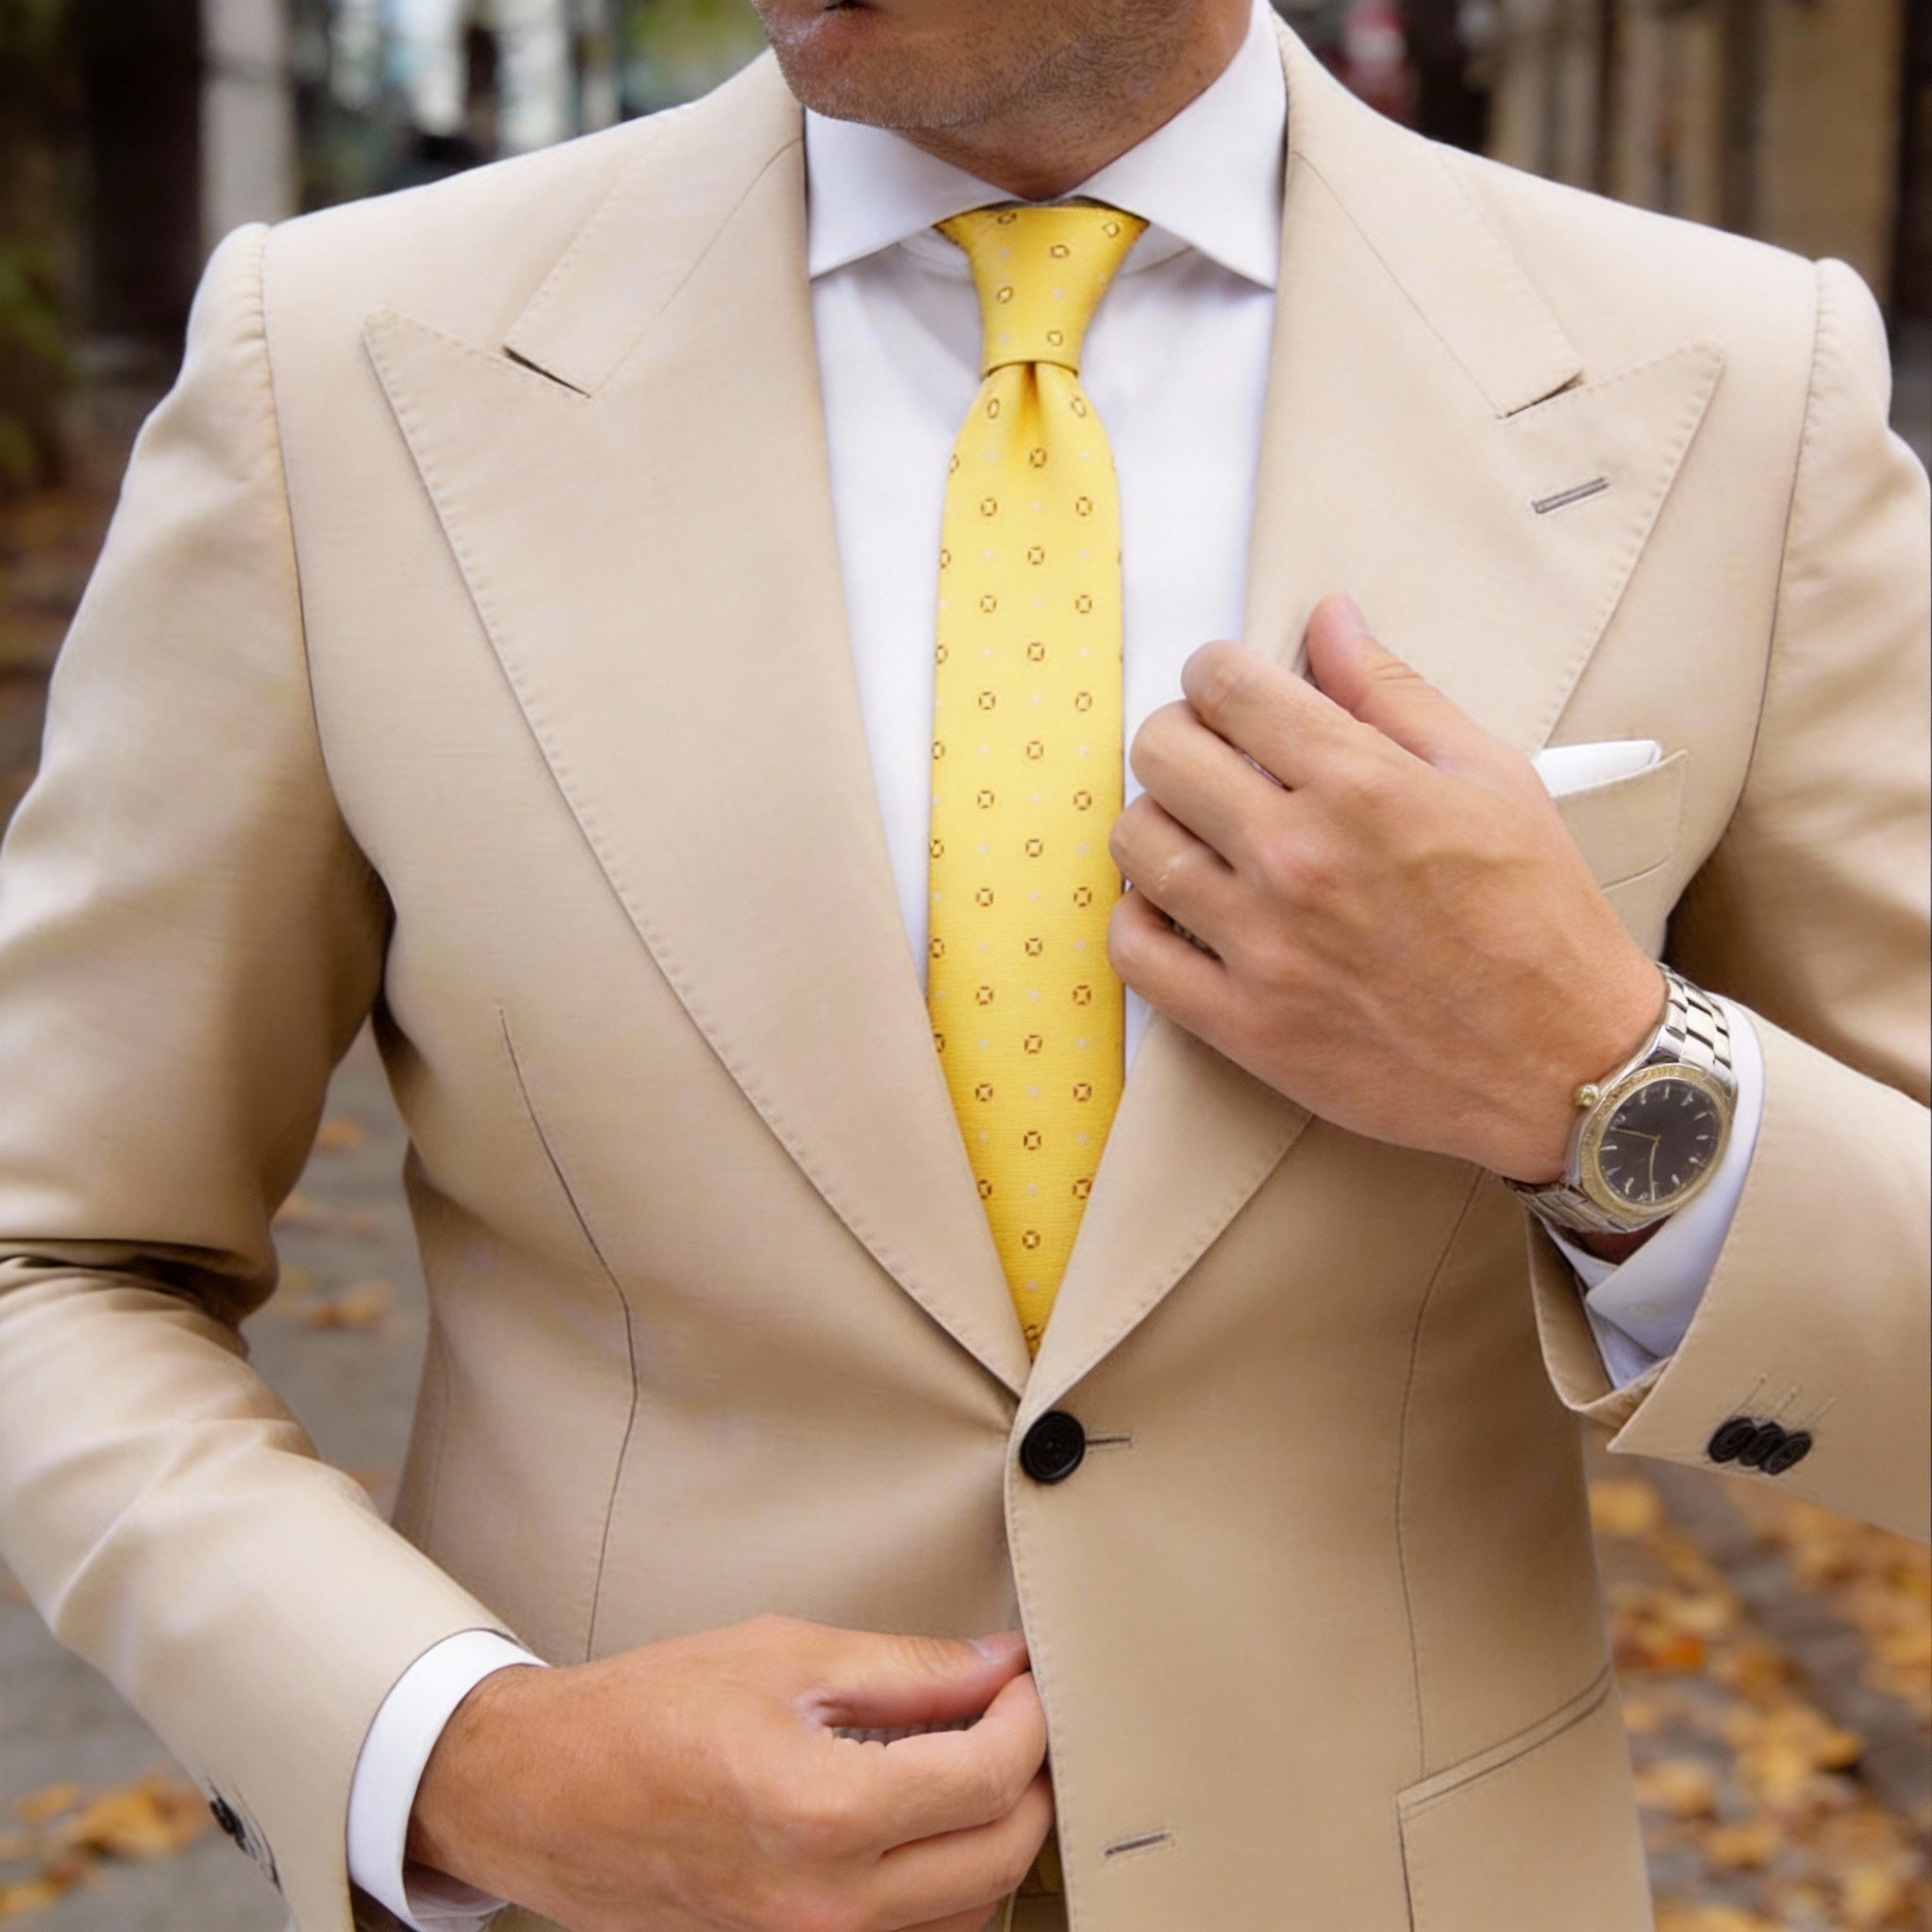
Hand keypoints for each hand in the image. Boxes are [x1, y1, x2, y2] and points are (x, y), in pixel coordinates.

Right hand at [408, 1616, 1051, 1931]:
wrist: (543, 1793)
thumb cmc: (643, 1715)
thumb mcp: (784, 1657)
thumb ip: (906, 1669)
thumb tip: (996, 1664)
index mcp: (825, 1813)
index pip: (988, 1778)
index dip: (1028, 1716)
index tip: (1025, 1678)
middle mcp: (828, 1905)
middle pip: (999, 1858)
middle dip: (1030, 1779)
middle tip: (1016, 1715)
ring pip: (967, 1915)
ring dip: (995, 1840)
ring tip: (975, 1764)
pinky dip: (946, 1887)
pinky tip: (927, 1825)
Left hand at [1108, 594, 1664, 1182]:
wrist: (1565, 1065)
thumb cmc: (1538, 917)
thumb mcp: (1492, 777)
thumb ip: (1395, 692)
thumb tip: (1328, 618)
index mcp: (1360, 785)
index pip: (1226, 687)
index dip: (1215, 672)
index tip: (1227, 688)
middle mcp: (1298, 859)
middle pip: (1162, 754)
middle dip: (1180, 735)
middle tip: (1213, 756)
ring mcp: (1263, 947)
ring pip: (1136, 844)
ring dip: (1157, 822)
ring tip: (1198, 832)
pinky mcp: (1244, 1025)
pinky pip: (1134, 950)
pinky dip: (1141, 918)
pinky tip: (1181, 907)